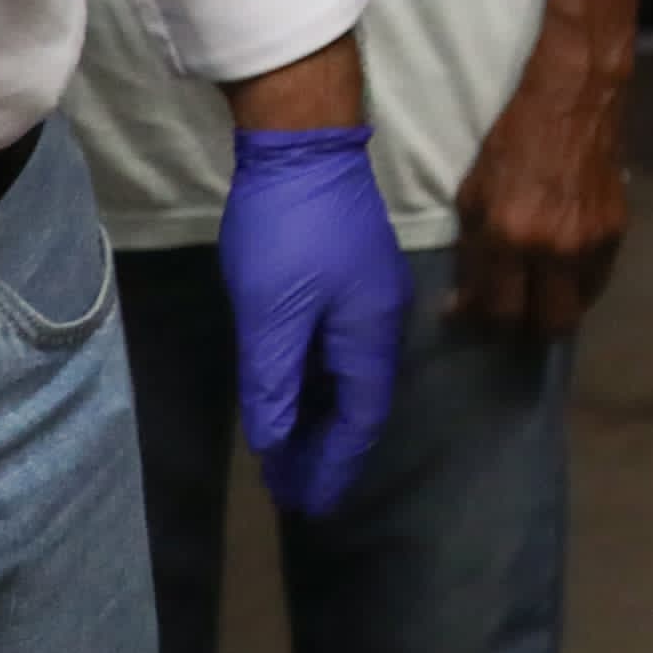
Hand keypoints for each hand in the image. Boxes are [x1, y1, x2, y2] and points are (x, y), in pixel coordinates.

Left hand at [219, 127, 408, 516]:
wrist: (302, 147)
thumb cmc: (289, 231)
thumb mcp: (271, 314)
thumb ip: (273, 383)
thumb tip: (274, 443)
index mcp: (371, 333)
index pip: (361, 417)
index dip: (335, 463)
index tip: (310, 505)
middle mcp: (381, 321)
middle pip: (360, 402)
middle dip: (326, 451)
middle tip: (291, 493)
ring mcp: (368, 299)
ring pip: (348, 379)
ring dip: (317, 420)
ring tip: (286, 459)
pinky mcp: (350, 281)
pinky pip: (338, 354)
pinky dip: (315, 387)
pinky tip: (292, 400)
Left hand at [451, 45, 630, 335]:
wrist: (574, 103)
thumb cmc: (513, 142)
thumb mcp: (473, 194)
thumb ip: (470, 252)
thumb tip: (463, 303)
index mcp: (510, 235)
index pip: (498, 310)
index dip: (481, 321)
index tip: (470, 313)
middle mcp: (554, 247)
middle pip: (548, 324)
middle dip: (526, 327)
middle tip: (510, 311)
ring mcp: (592, 242)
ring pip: (578, 307)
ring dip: (554, 306)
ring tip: (537, 291)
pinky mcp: (618, 232)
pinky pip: (597, 279)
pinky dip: (577, 283)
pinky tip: (561, 265)